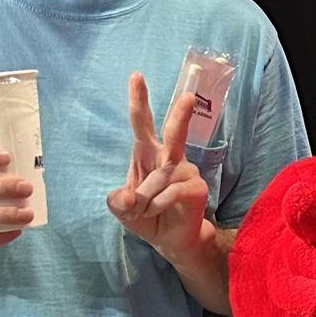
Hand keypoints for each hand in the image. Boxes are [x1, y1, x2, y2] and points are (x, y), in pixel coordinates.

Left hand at [107, 72, 210, 264]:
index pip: (142, 123)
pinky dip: (159, 205)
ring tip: (146, 211)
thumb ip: (118, 202)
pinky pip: (171, 192)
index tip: (136, 76)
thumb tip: (128, 197)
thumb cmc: (147, 217)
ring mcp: (186, 171)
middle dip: (181, 114)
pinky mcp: (197, 187)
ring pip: (160, 178)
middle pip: (173, 132)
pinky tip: (160, 212)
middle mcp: (169, 157)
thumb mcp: (123, 210)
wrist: (172, 240)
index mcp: (148, 154)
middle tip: (188, 97)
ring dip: (147, 198)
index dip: (139, 100)